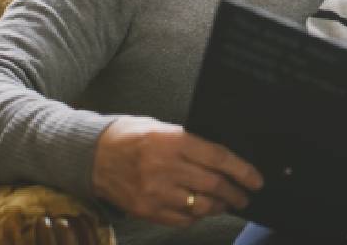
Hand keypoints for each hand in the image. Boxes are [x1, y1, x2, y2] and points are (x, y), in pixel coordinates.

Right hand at [91, 116, 263, 226]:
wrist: (90, 155)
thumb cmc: (129, 135)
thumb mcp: (161, 127)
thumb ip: (189, 141)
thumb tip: (222, 157)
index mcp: (172, 140)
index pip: (218, 157)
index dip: (242, 170)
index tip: (256, 179)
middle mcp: (165, 167)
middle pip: (214, 185)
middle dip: (236, 193)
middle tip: (245, 195)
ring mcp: (154, 191)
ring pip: (200, 206)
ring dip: (219, 206)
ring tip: (226, 203)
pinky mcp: (145, 209)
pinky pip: (181, 219)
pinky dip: (195, 216)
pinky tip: (200, 210)